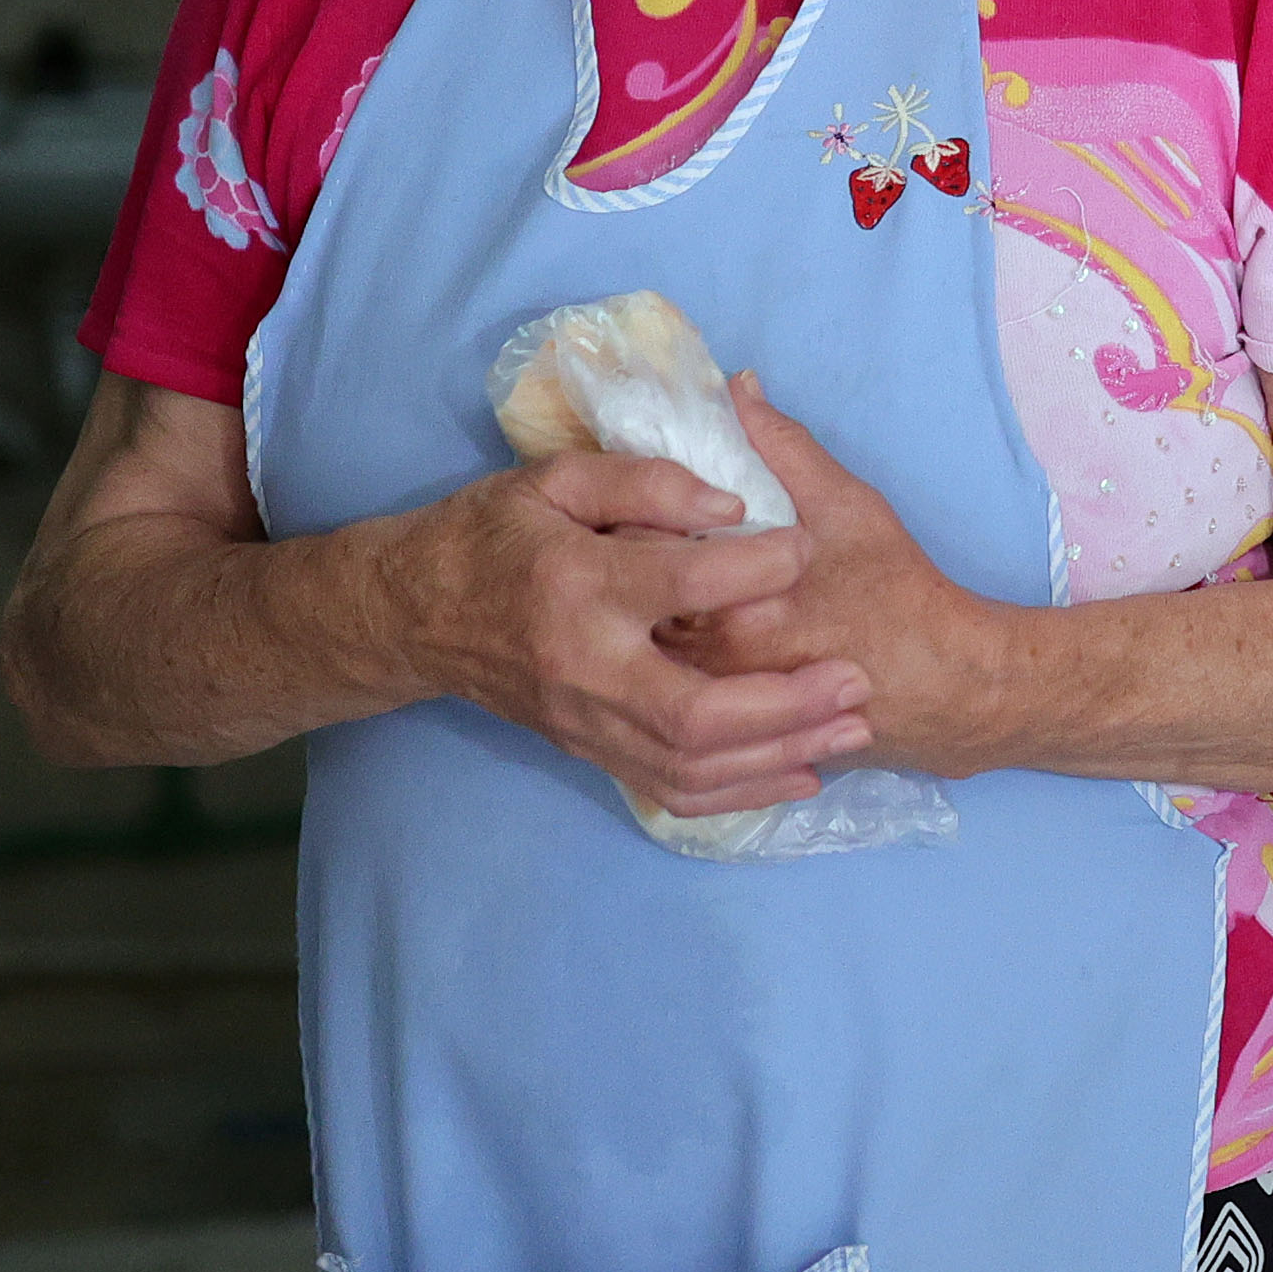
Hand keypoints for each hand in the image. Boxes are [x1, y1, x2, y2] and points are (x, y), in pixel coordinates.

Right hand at [387, 448, 878, 817]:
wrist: (414, 615)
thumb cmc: (492, 534)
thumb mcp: (556, 479)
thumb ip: (645, 483)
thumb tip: (734, 506)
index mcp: (579, 587)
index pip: (685, 584)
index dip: (758, 568)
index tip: (810, 547)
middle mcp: (585, 668)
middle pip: (696, 712)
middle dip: (787, 705)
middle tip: (858, 679)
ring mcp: (586, 722)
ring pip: (691, 766)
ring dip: (779, 755)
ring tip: (851, 728)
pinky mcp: (588, 750)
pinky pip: (671, 789)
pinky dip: (741, 792)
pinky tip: (799, 774)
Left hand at [658, 376, 1008, 770]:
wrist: (942, 685)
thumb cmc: (896, 591)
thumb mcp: (849, 506)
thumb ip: (785, 446)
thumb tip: (738, 389)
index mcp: (731, 603)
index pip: (640, 555)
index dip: (629, 520)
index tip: (637, 502)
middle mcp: (710, 663)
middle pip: (627, 611)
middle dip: (621, 575)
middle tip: (627, 543)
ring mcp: (715, 706)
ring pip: (638, 657)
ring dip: (632, 620)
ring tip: (643, 589)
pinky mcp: (724, 735)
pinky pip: (664, 694)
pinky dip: (655, 663)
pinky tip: (672, 637)